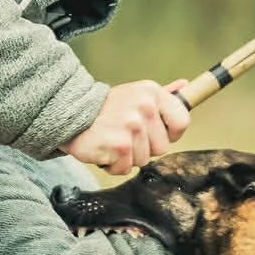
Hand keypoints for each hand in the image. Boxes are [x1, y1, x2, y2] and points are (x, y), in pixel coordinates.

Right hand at [61, 79, 189, 174]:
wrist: (69, 113)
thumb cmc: (106, 109)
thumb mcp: (136, 94)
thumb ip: (163, 94)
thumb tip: (185, 85)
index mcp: (152, 93)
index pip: (182, 122)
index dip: (169, 134)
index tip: (152, 132)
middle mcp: (145, 107)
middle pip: (162, 148)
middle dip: (143, 148)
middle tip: (124, 135)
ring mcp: (132, 126)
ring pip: (143, 160)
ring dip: (126, 157)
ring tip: (112, 140)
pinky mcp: (119, 144)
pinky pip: (125, 168)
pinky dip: (112, 165)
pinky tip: (104, 149)